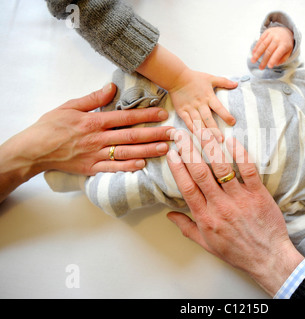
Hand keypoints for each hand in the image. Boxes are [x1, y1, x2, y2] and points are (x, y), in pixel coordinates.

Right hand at [4, 83, 172, 175]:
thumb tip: (111, 88)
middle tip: (172, 132)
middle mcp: (99, 139)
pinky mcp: (92, 168)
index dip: (146, 115)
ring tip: (165, 148)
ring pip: (127, 152)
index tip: (162, 113)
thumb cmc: (51, 126)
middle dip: (155, 133)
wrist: (35, 150)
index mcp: (95, 122)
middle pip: (132, 135)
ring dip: (148, 150)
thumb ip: (92, 99)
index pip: (126, 117)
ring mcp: (96, 155)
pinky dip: (128, 167)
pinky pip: (113, 168)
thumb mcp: (70, 106)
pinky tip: (143, 165)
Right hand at [166, 128, 303, 295]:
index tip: (171, 152)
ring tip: (203, 131)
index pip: (186, 187)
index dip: (177, 167)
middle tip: (180, 133)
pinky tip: (231, 141)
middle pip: (200, 172)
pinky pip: (248, 170)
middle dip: (188, 150)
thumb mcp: (207, 244)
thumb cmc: (237, 252)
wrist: (267, 259)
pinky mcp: (258, 194)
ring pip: (222, 167)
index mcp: (205, 217)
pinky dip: (240, 154)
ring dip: (211, 147)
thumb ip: (187, 227)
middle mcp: (220, 206)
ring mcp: (239, 199)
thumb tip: (170, 214)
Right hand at [168, 69, 237, 141]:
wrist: (177, 77)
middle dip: (215, 130)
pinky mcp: (182, 111)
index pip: (219, 108)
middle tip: (221, 139)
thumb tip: (236, 83)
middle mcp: (200, 104)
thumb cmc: (194, 78)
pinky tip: (197, 136)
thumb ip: (224, 82)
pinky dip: (192, 130)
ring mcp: (190, 108)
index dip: (226, 115)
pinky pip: (188, 122)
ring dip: (204, 133)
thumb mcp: (211, 78)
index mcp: (208, 96)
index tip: (232, 122)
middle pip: (208, 119)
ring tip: (210, 142)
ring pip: (198, 123)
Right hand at [251, 26, 293, 69]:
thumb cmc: (286, 44)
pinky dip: (256, 47)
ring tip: (253, 61)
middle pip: (269, 51)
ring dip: (257, 54)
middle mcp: (278, 39)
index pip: (278, 53)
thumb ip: (283, 58)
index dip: (273, 60)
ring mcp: (272, 35)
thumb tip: (276, 63)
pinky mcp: (267, 32)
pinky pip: (260, 40)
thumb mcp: (288, 51)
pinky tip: (253, 53)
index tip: (269, 66)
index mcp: (284, 45)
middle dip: (264, 60)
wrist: (285, 30)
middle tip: (260, 67)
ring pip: (263, 45)